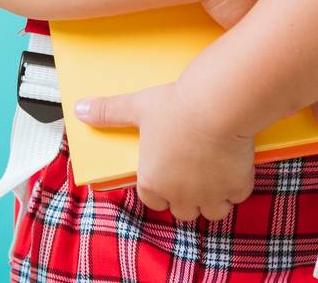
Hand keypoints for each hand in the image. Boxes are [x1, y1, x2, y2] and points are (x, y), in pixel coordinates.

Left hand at [76, 81, 253, 221]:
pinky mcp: (237, 187)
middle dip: (184, 198)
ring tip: (211, 177)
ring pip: (211, 212)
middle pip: (182, 211)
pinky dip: (234, 187)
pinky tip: (232, 167)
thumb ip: (108, 112)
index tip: (164, 176)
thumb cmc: (175, 106)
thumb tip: (80, 109)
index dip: (157, 189)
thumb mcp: (136, 107)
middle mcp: (181, 195)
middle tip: (189, 174)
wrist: (217, 105)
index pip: (151, 200)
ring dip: (211, 199)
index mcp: (153, 181)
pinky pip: (236, 197)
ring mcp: (211, 194)